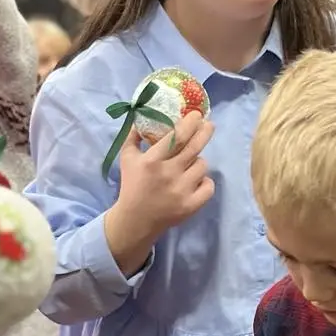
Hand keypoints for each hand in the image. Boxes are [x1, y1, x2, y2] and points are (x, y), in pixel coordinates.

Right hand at [104, 109, 214, 276]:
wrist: (136, 220)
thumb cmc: (132, 186)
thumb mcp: (127, 159)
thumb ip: (133, 137)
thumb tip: (143, 117)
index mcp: (152, 161)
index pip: (177, 136)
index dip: (190, 123)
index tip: (197, 114)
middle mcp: (168, 174)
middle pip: (194, 147)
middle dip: (204, 132)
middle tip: (209, 125)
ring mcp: (181, 191)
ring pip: (202, 165)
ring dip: (197, 161)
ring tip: (189, 163)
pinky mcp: (191, 205)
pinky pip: (208, 186)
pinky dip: (204, 182)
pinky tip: (195, 181)